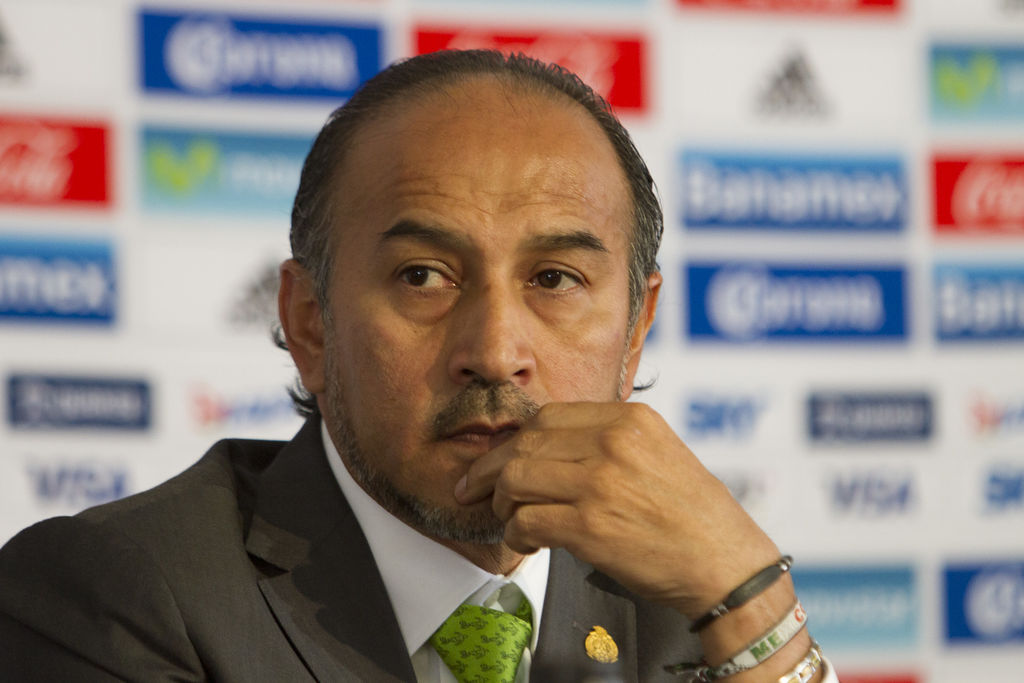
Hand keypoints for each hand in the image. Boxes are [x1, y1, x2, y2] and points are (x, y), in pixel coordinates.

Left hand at [454, 401, 781, 617]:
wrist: (727, 564)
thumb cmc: (693, 515)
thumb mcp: (658, 452)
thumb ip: (608, 441)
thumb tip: (546, 449)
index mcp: (630, 418)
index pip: (548, 416)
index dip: (514, 440)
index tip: (497, 458)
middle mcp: (613, 442)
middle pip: (525, 443)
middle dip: (490, 468)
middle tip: (474, 487)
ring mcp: (600, 483)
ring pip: (517, 479)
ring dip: (501, 501)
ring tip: (508, 516)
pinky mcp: (590, 526)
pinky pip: (527, 521)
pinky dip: (516, 533)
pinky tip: (526, 542)